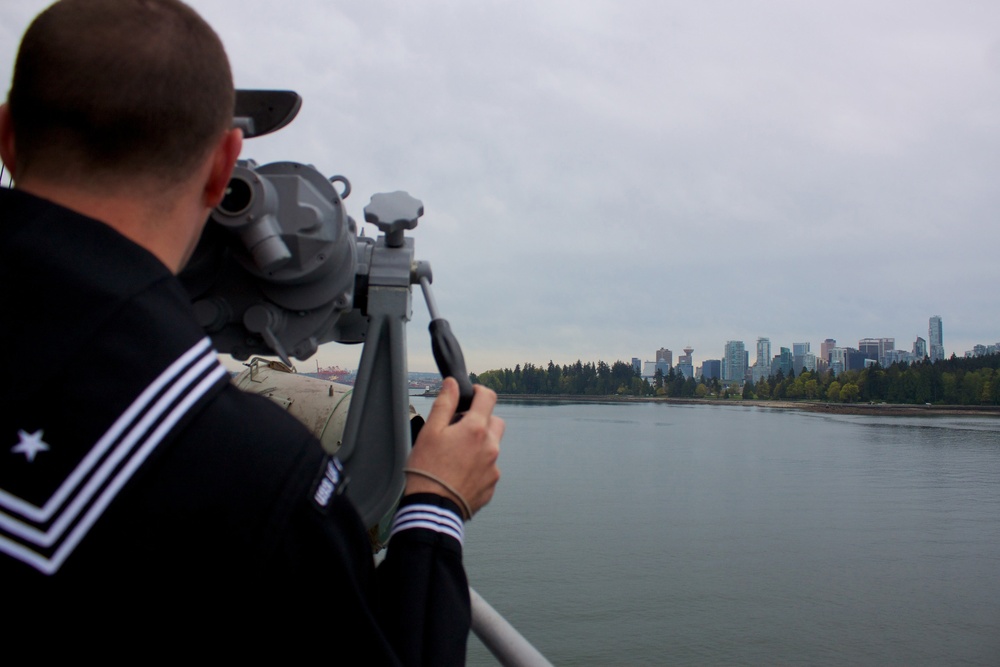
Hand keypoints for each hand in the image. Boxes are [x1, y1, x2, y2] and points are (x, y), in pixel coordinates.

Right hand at [405, 378, 502, 517]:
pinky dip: (478, 467)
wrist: (432, 509)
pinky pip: (489, 469)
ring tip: (456, 456)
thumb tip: (453, 384)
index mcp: (476, 429)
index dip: (479, 392)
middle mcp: (491, 447)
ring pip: (492, 447)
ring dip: (479, 445)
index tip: (470, 396)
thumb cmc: (427, 469)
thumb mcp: (430, 431)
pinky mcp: (491, 486)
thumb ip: (445, 404)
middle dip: (481, 421)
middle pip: (495, 422)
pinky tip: (459, 473)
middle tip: (459, 430)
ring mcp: (493, 468)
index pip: (488, 397)